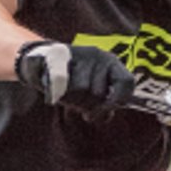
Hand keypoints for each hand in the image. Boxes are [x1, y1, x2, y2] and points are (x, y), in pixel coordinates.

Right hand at [15, 40, 136, 109]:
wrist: (43, 59)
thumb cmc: (75, 79)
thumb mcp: (94, 89)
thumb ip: (105, 103)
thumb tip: (106, 115)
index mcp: (111, 62)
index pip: (126, 82)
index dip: (119, 100)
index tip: (107, 110)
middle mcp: (97, 56)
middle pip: (98, 94)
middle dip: (88, 104)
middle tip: (79, 101)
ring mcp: (78, 55)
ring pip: (80, 92)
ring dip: (72, 101)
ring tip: (67, 93)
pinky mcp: (56, 59)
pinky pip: (61, 87)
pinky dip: (57, 95)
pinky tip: (55, 92)